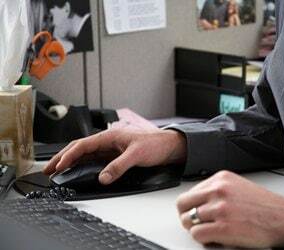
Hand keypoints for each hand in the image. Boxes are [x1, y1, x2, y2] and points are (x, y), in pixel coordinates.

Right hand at [43, 128, 186, 184]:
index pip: (83, 145)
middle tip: (49, 169)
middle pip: (80, 148)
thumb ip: (119, 166)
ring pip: (85, 154)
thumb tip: (103, 177)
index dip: (69, 155)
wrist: (169, 146)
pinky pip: (95, 159)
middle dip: (63, 157)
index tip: (59, 165)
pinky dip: (83, 164)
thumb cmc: (155, 144)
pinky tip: (77, 170)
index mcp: (110, 136)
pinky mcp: (115, 155)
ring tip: (57, 169)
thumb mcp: (137, 155)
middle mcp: (108, 141)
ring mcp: (110, 148)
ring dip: (71, 161)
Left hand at [177, 171, 283, 247]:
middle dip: (187, 216)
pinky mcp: (223, 227)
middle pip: (183, 205)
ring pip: (188, 221)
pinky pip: (197, 235)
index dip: (191, 206)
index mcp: (221, 179)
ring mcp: (220, 208)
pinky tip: (216, 239)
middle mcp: (218, 190)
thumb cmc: (264, 206)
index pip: (190, 192)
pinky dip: (204, 240)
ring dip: (197, 229)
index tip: (196, 213)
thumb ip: (217, 191)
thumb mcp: (238, 187)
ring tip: (211, 231)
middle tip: (195, 224)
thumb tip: (198, 201)